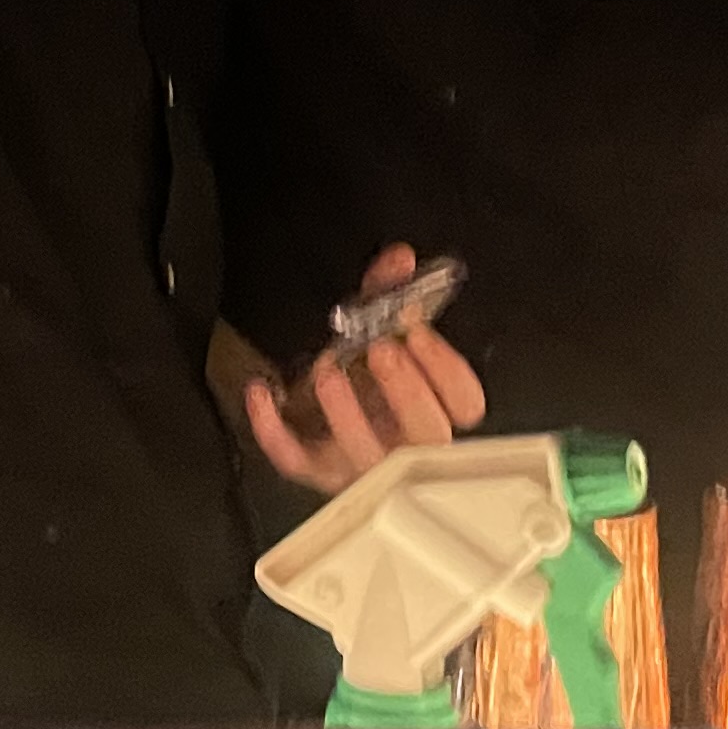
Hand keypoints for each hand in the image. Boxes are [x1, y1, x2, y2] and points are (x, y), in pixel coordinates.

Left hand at [242, 244, 486, 494]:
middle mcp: (406, 440)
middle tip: (381, 350)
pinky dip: (274, 429)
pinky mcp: (317, 468)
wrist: (318, 405)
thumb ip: (390, 290)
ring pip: (366, 455)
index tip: (416, 331)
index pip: (465, 403)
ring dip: (347, 413)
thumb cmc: (362, 371)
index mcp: (434, 406)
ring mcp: (363, 460)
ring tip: (328, 371)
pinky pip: (296, 459)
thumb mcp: (378, 326)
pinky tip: (262, 393)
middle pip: (428, 433)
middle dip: (406, 389)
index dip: (446, 368)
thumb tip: (400, 259)